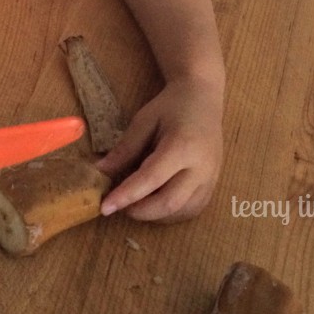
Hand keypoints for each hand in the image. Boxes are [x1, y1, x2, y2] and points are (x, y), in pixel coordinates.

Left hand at [95, 77, 222, 222]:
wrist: (203, 98)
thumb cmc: (171, 107)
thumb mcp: (144, 121)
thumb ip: (125, 149)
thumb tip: (100, 172)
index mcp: (182, 146)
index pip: (151, 179)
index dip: (126, 196)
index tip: (105, 207)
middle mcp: (201, 167)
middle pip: (169, 203)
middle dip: (140, 211)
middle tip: (119, 206)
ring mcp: (211, 178)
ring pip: (182, 211)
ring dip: (155, 215)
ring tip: (137, 203)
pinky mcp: (213, 184)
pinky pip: (193, 209)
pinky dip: (171, 213)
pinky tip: (156, 203)